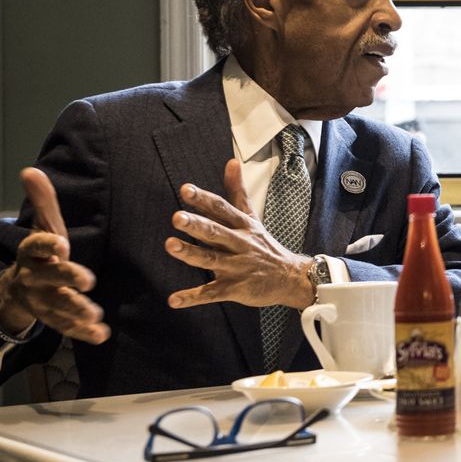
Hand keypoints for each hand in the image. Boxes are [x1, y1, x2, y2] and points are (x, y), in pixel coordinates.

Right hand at [0, 168, 109, 344]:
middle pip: (51, 278)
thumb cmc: (41, 252)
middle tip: (88, 280)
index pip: (36, 247)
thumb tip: (31, 171)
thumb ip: (43, 202)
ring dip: (77, 310)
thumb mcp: (44, 226)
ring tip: (95, 314)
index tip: (61, 243)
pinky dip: (84, 333)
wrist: (19, 289)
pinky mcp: (54, 318)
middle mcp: (36, 277)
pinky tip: (102, 334)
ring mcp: (43, 300)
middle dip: (68, 279)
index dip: (47, 245)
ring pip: (59, 307)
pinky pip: (68, 328)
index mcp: (33, 253)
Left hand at [165, 158, 314, 309]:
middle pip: (217, 233)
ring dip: (191, 253)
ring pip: (212, 260)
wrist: (290, 277)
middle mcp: (240, 244)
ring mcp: (237, 267)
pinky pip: (211, 293)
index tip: (186, 189)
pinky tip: (174, 300)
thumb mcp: (252, 217)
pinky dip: (193, 297)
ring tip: (170, 246)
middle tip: (177, 218)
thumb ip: (237, 191)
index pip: (222, 209)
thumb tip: (231, 161)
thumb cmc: (265, 245)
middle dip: (197, 225)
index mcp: (243, 226)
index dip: (204, 199)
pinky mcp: (235, 288)